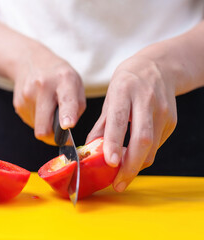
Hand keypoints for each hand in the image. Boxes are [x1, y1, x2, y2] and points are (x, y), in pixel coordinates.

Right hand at [11, 43, 85, 144]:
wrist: (30, 61)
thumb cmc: (59, 77)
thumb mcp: (76, 84)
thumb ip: (76, 108)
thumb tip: (66, 134)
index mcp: (64, 80)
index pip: (66, 100)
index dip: (66, 115)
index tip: (67, 125)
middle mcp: (44, 86)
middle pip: (44, 125)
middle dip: (52, 137)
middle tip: (60, 137)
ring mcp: (27, 95)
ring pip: (38, 127)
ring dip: (46, 125)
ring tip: (49, 108)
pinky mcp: (18, 104)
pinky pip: (31, 122)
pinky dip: (38, 120)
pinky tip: (40, 106)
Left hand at [87, 55, 176, 191]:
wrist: (158, 67)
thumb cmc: (127, 83)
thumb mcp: (110, 97)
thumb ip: (101, 125)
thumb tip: (90, 150)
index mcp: (124, 91)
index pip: (119, 119)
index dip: (115, 142)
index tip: (110, 162)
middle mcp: (146, 100)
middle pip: (142, 139)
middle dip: (130, 165)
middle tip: (118, 183)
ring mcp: (163, 110)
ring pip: (151, 146)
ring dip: (137, 165)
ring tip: (123, 176)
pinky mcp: (172, 120)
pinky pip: (156, 144)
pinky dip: (144, 155)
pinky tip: (134, 158)